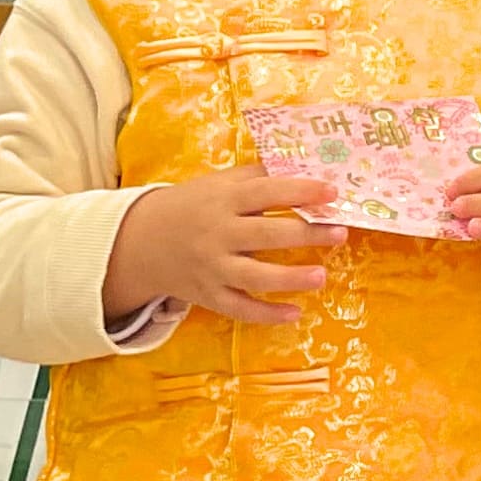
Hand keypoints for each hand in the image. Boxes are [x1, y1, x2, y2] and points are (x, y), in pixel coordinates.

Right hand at [104, 169, 345, 328]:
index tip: (333, 192)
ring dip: (289, 278)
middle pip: (264, 235)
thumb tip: (306, 165)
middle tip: (340, 233)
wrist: (141, 240)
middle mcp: (218, 234)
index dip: (299, 191)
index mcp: (223, 200)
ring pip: (254, 277)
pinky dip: (267, 315)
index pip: (265, 192)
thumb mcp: (219, 183)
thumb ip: (258, 177)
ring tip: (321, 276)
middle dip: (305, 234)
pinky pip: (239, 309)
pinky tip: (295, 313)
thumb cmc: (193, 206)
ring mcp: (213, 268)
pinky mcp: (209, 295)